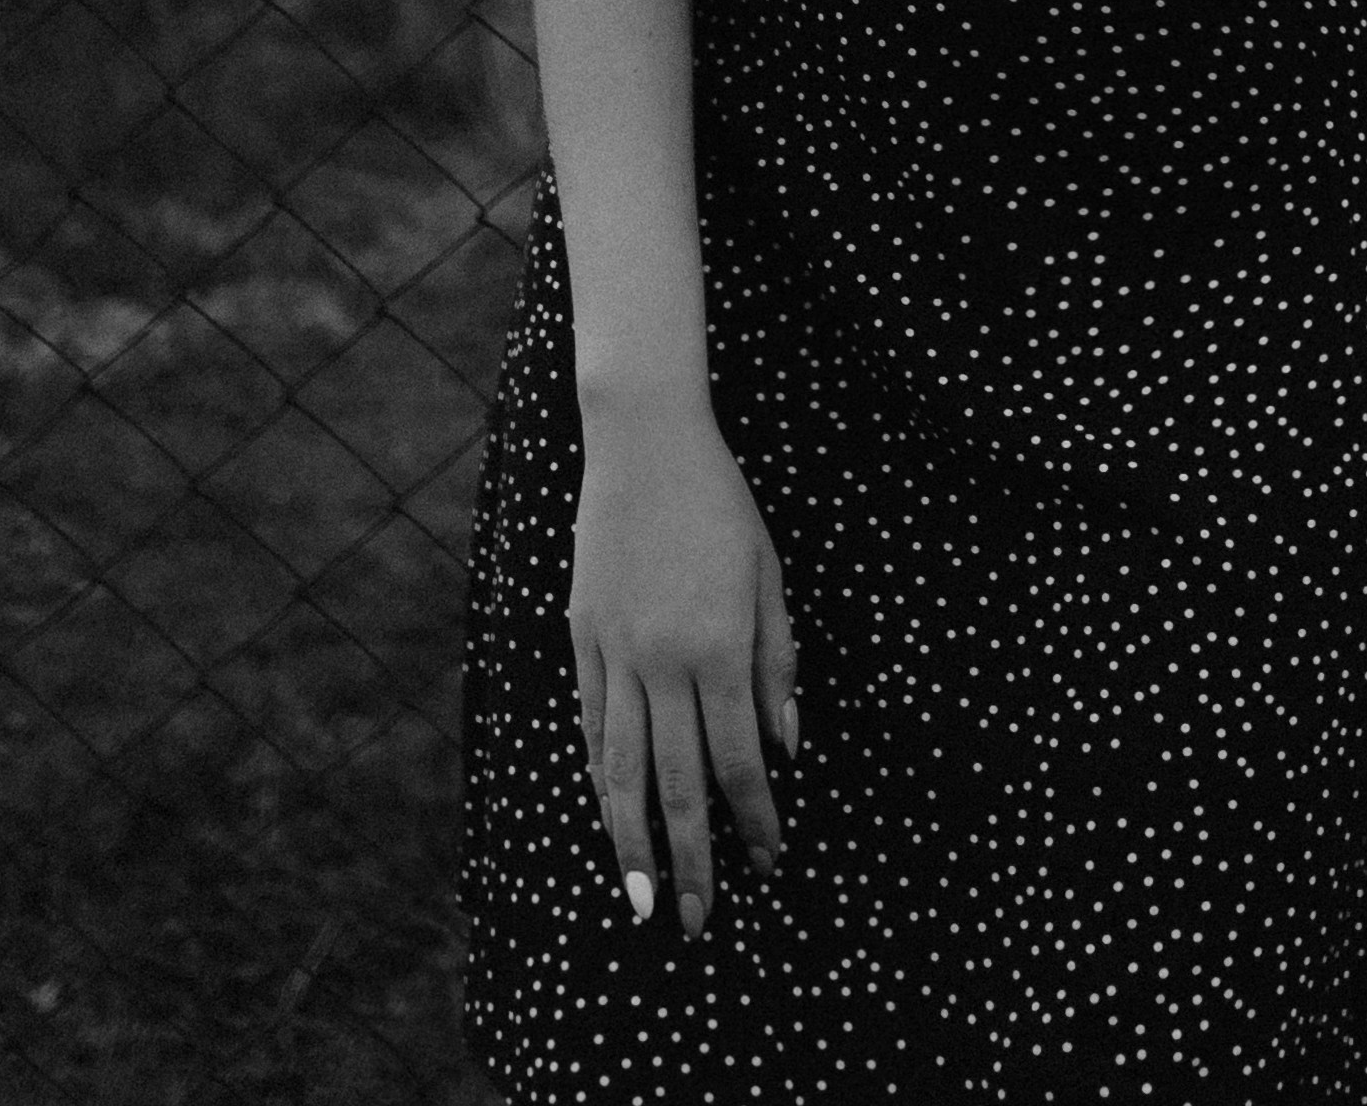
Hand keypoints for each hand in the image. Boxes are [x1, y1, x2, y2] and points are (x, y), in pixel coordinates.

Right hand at [571, 389, 798, 935]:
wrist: (644, 444)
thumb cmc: (720, 506)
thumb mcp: (768, 575)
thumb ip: (776, 662)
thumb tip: (784, 746)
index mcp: (718, 646)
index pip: (739, 759)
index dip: (754, 818)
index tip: (768, 863)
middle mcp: (662, 661)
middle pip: (675, 782)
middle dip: (692, 858)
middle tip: (700, 921)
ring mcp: (614, 653)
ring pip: (619, 769)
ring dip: (632, 842)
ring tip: (643, 898)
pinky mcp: (582, 639)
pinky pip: (590, 726)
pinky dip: (599, 779)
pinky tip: (608, 814)